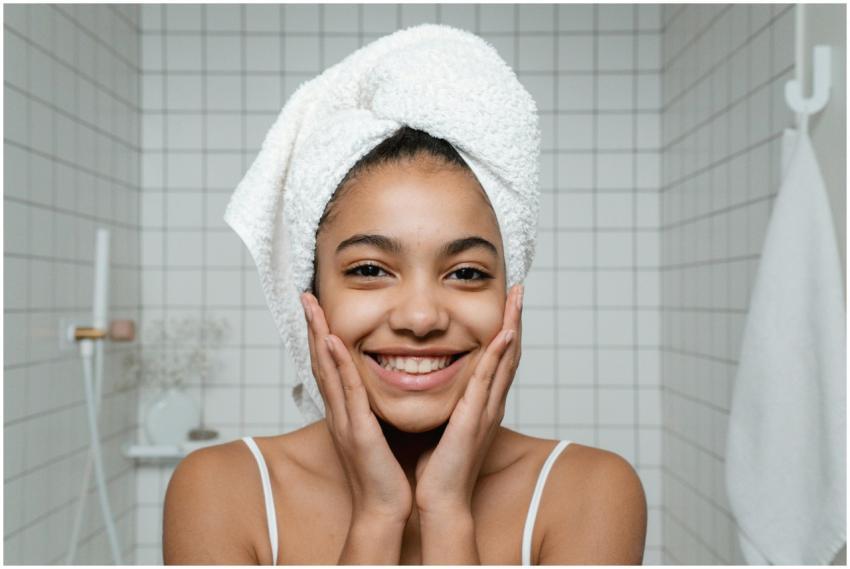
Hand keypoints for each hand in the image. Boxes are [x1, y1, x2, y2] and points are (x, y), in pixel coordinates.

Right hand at [301, 292, 412, 524]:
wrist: (383, 509)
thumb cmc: (384, 474)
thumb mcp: (375, 432)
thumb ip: (372, 409)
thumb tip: (378, 388)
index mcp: (344, 412)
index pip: (328, 366)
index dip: (321, 336)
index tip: (318, 309)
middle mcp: (338, 412)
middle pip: (320, 362)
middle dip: (313, 327)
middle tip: (305, 296)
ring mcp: (344, 420)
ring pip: (327, 370)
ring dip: (319, 336)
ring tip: (313, 307)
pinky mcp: (358, 430)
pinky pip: (347, 391)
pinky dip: (339, 365)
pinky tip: (334, 341)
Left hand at [413, 284, 523, 516]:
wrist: (440, 499)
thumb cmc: (439, 467)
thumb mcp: (444, 424)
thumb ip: (446, 403)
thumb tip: (430, 381)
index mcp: (482, 404)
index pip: (497, 359)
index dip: (505, 329)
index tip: (506, 302)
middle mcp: (490, 403)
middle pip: (509, 354)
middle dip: (515, 320)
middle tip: (520, 290)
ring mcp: (486, 410)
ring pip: (505, 361)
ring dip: (512, 327)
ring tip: (517, 299)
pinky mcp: (474, 419)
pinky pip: (488, 381)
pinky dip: (497, 356)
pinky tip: (503, 334)